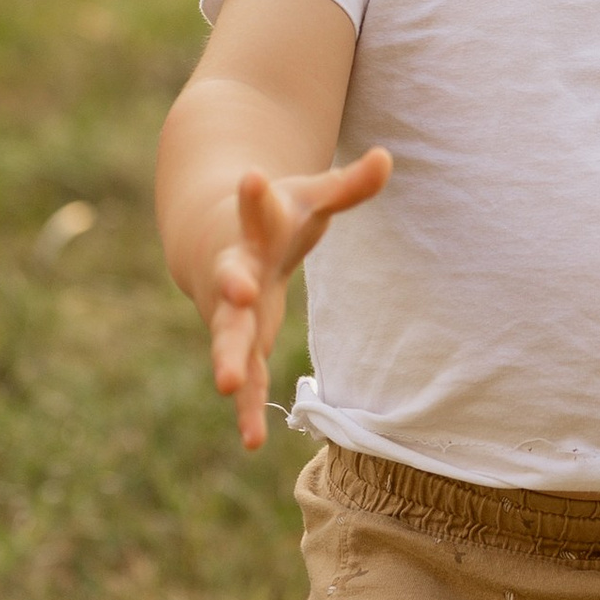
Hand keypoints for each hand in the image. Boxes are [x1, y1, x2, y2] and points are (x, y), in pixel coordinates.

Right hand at [206, 151, 391, 448]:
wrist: (213, 239)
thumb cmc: (272, 218)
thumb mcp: (309, 198)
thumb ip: (346, 186)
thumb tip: (387, 157)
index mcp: (254, 229)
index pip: (256, 209)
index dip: (255, 196)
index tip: (252, 177)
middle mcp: (235, 270)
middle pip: (231, 278)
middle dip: (232, 285)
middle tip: (239, 288)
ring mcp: (231, 311)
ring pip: (227, 336)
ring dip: (229, 358)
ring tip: (228, 385)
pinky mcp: (240, 341)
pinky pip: (245, 378)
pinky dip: (248, 408)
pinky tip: (252, 442)